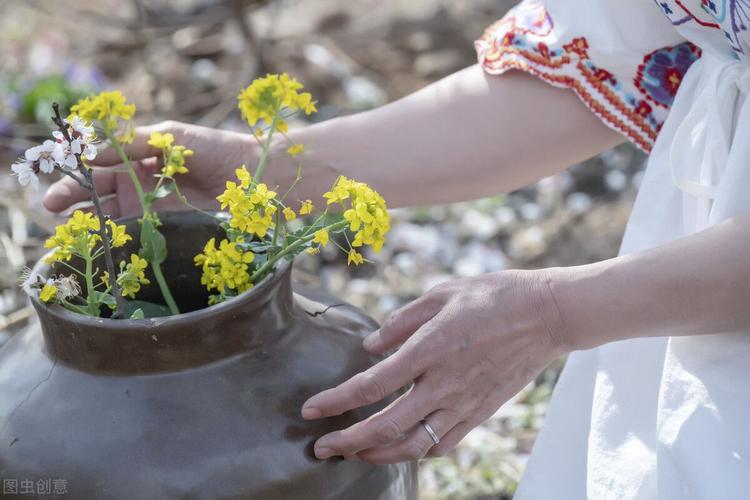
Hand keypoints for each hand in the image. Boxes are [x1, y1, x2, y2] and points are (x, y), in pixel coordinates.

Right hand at [43, 121, 256, 217]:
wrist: (256, 177)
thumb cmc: (216, 150)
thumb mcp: (171, 137)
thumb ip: (133, 141)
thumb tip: (90, 148)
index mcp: (139, 158)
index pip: (99, 164)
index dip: (77, 168)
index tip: (58, 171)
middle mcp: (141, 185)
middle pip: (98, 192)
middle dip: (73, 197)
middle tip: (52, 205)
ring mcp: (152, 209)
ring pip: (112, 215)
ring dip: (89, 220)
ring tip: (69, 222)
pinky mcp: (166, 230)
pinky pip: (137, 234)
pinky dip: (117, 237)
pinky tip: (102, 238)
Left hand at [301, 270, 569, 463]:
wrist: (548, 314)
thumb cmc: (494, 296)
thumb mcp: (442, 293)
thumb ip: (402, 321)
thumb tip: (370, 346)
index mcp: (430, 348)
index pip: (373, 384)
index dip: (337, 401)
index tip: (311, 409)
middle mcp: (444, 383)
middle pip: (387, 425)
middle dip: (348, 441)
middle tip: (321, 447)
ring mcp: (464, 402)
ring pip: (413, 445)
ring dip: (377, 454)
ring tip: (353, 453)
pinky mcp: (481, 412)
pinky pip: (443, 444)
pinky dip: (416, 452)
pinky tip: (399, 449)